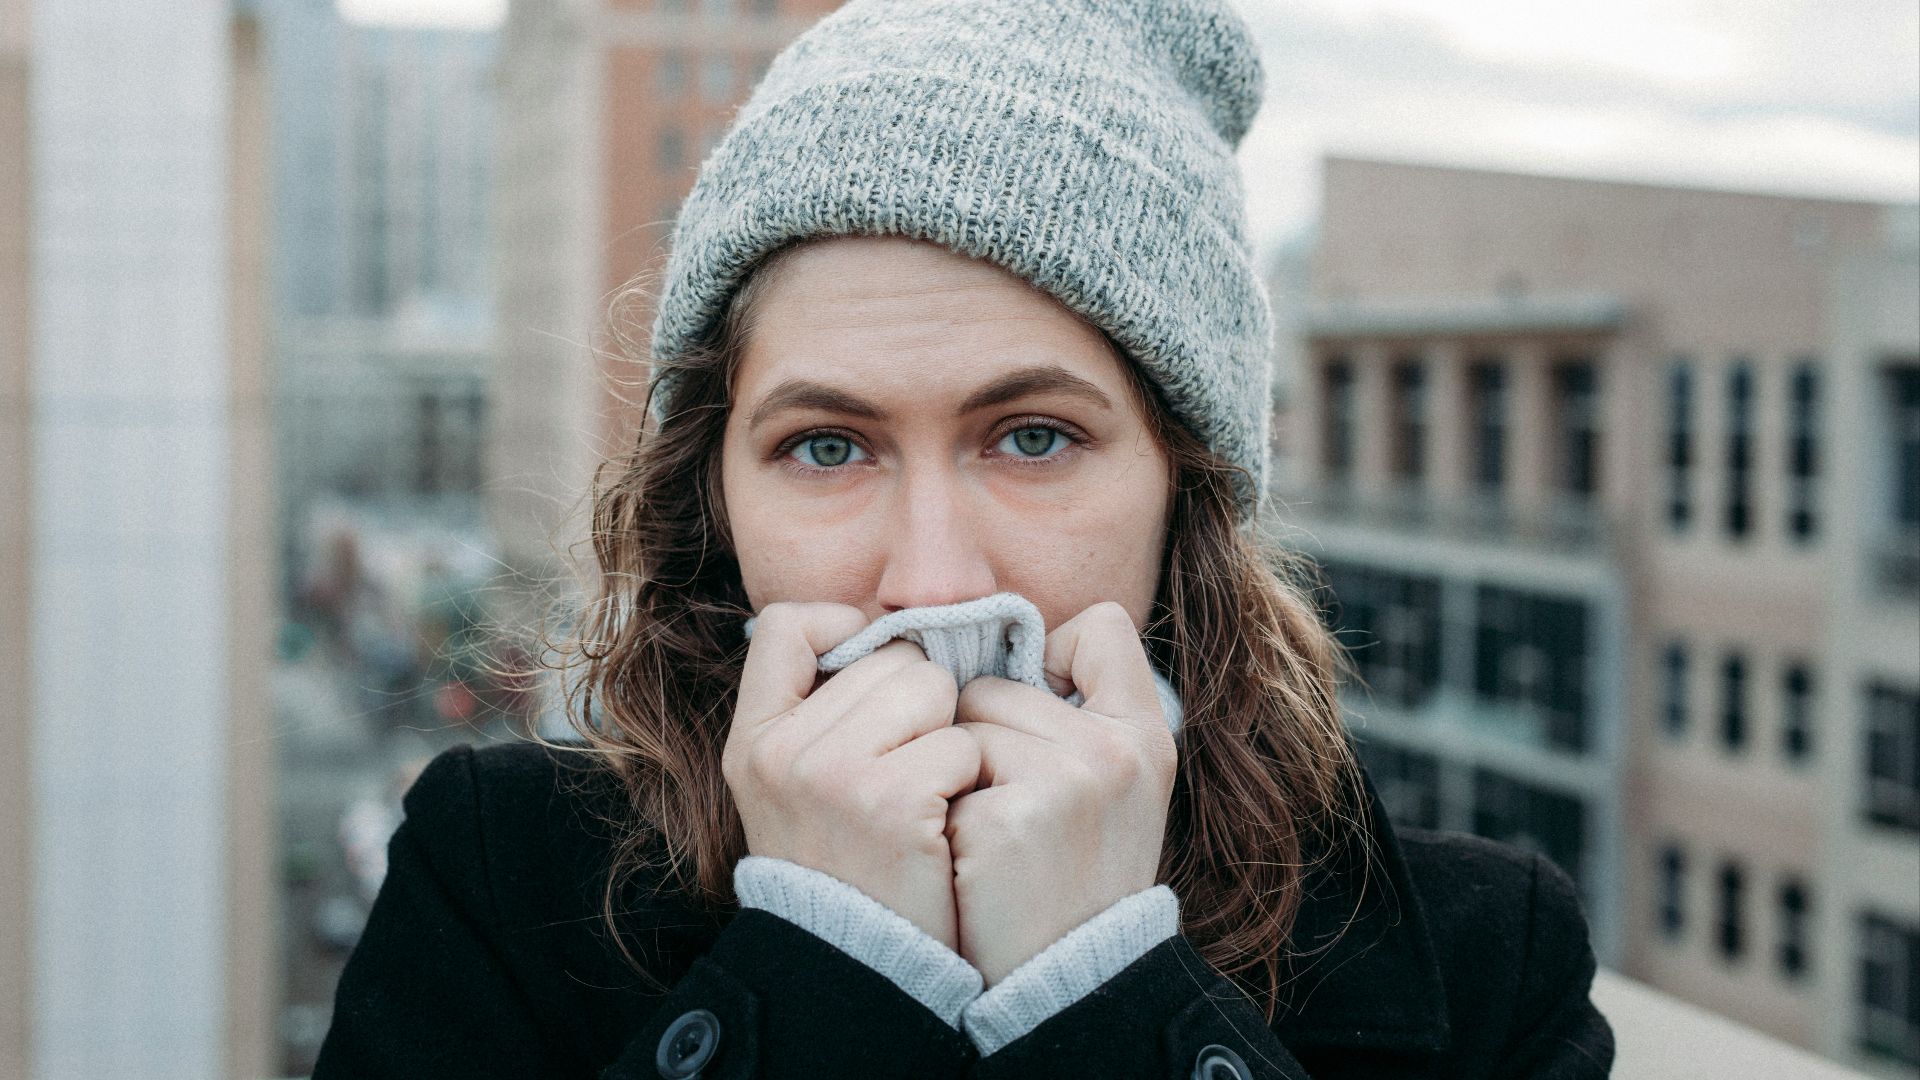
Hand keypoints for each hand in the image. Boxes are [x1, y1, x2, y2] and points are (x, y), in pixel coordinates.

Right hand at [722, 602, 982, 950]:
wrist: (862, 968)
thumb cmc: (848, 868)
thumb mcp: (796, 789)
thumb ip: (823, 713)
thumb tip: (890, 634)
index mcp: (754, 739)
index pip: (788, 625)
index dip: (844, 631)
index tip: (874, 676)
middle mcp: (783, 750)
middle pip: (891, 657)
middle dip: (920, 703)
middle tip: (909, 769)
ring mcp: (833, 773)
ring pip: (934, 689)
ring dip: (950, 737)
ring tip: (927, 795)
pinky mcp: (892, 801)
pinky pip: (963, 743)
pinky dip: (969, 781)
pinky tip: (945, 823)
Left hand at [945, 602, 1177, 985]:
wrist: (1066, 979)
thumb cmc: (1074, 872)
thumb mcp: (1113, 784)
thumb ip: (1080, 710)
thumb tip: (1000, 641)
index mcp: (1147, 732)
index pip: (1100, 626)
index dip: (1053, 657)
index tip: (1041, 713)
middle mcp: (1115, 748)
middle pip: (996, 681)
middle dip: (981, 735)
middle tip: (1009, 806)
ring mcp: (1066, 780)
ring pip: (959, 724)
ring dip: (954, 773)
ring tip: (990, 834)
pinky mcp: (1010, 817)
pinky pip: (939, 770)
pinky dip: (941, 813)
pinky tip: (972, 859)